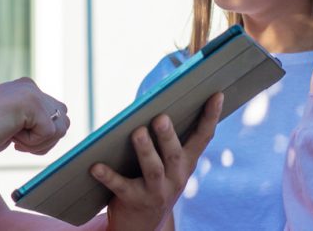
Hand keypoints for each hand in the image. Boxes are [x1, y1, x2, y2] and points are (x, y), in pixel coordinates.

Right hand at [0, 77, 69, 156]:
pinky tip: (10, 136)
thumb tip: (61, 127)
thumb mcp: (11, 123)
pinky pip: (48, 132)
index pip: (56, 115)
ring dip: (40, 142)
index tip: (16, 138)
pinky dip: (32, 143)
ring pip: (60, 127)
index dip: (42, 136)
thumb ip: (33, 121)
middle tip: (18, 142)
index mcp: (25, 89)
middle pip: (64, 119)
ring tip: (14, 139)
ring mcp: (31, 92)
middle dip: (47, 139)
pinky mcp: (30, 103)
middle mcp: (30, 86)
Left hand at [91, 93, 223, 230]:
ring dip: (145, 150)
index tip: (217, 95)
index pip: (203, 138)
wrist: (143, 227)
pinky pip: (121, 186)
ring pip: (153, 170)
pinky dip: (108, 175)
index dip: (211, 116)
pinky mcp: (134, 200)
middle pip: (174, 154)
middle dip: (168, 136)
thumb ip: (167, 139)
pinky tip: (95, 166)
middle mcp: (176, 178)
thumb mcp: (169, 164)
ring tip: (137, 133)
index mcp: (186, 163)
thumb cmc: (154, 182)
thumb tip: (156, 101)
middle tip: (161, 118)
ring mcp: (157, 192)